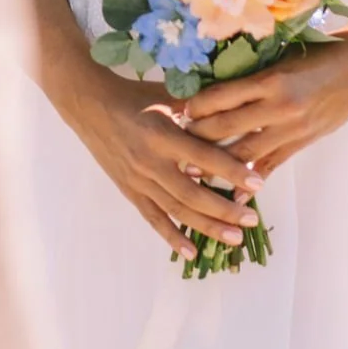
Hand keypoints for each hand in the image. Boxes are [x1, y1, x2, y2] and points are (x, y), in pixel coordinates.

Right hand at [65, 66, 264, 258]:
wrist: (89, 105)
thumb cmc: (134, 96)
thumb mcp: (166, 95)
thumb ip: (198, 107)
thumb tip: (237, 110)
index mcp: (162, 134)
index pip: (204, 157)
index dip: (231, 171)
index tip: (258, 182)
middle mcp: (150, 162)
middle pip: (192, 194)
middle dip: (224, 209)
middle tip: (251, 219)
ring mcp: (138, 180)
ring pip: (176, 210)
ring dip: (207, 227)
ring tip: (234, 238)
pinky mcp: (129, 190)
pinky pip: (153, 218)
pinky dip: (171, 237)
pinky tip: (191, 253)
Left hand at [181, 17, 347, 176]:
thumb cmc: (320, 52)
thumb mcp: (282, 56)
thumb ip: (252, 73)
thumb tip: (215, 86)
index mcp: (270, 79)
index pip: (220, 97)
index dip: (193, 108)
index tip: (172, 113)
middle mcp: (278, 106)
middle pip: (226, 128)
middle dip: (196, 140)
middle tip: (169, 148)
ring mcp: (292, 128)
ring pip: (245, 152)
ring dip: (216, 164)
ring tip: (190, 173)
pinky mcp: (303, 142)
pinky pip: (271, 165)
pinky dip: (250, 179)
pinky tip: (232, 192)